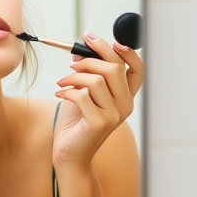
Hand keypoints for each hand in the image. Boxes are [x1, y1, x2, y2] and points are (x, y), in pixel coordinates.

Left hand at [53, 31, 143, 171]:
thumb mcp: (83, 93)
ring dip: (74, 76)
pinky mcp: (99, 123)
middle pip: (115, 68)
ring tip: (62, 81)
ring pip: (97, 80)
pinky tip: (60, 93)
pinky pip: (82, 96)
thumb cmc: (76, 124)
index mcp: (125, 97)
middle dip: (91, 57)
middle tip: (72, 60)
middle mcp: (125, 105)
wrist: (69, 155)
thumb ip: (87, 74)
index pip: (137, 69)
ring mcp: (114, 115)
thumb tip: (80, 51)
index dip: (126, 52)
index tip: (106, 41)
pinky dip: (67, 90)